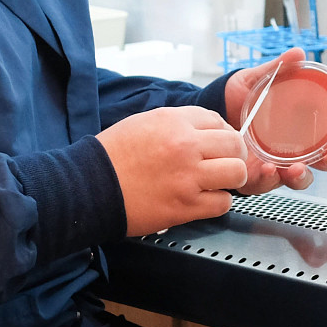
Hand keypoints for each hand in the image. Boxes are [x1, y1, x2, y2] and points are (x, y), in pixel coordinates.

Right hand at [97, 106, 248, 235]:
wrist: (90, 187)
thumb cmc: (112, 156)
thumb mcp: (144, 123)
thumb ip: (177, 123)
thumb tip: (205, 131)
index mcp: (174, 121)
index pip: (218, 120)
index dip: (221, 133)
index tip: (216, 145)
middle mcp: (185, 145)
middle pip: (234, 145)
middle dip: (233, 155)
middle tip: (224, 164)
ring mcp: (188, 177)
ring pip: (237, 173)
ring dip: (231, 179)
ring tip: (217, 183)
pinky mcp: (185, 206)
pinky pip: (223, 203)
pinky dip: (217, 202)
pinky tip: (203, 200)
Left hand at [223, 49, 326, 195]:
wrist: (208, 107)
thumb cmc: (236, 96)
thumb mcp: (257, 80)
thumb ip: (277, 69)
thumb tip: (299, 53)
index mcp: (295, 134)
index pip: (322, 147)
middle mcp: (285, 153)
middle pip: (314, 167)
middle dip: (324, 166)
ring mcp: (268, 165)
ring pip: (291, 180)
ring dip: (298, 177)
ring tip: (295, 168)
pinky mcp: (248, 174)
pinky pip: (262, 185)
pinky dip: (268, 180)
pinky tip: (268, 169)